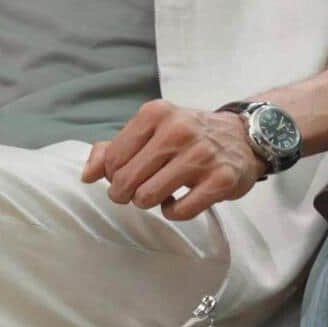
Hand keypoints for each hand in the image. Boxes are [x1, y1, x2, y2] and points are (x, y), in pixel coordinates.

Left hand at [81, 100, 263, 220]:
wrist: (241, 137)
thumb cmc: (185, 136)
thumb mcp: (149, 131)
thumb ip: (112, 149)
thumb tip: (86, 175)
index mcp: (155, 113)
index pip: (113, 158)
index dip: (113, 176)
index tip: (126, 176)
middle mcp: (178, 130)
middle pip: (127, 180)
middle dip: (127, 193)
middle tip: (138, 191)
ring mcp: (202, 155)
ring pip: (148, 197)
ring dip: (149, 202)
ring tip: (160, 193)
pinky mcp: (222, 180)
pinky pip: (179, 211)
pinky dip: (173, 212)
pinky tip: (178, 201)